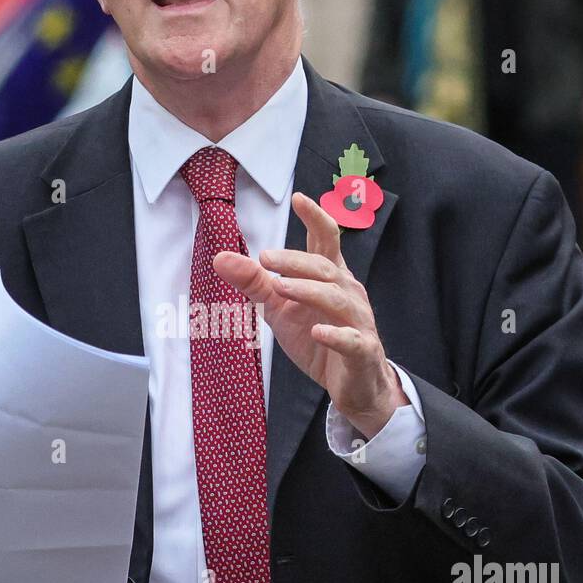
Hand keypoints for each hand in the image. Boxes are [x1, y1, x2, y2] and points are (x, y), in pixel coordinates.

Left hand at [213, 191, 408, 439]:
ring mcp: (358, 322)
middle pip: (325, 268)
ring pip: (338, 299)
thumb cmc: (320, 338)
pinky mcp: (362, 352)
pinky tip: (317, 331)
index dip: (316, 217)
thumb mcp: (281, 309)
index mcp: (331, 277)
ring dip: (309, 291)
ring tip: (281, 288)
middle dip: (296, 261)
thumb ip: (255, 283)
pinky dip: (335, 335)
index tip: (298, 198)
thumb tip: (220, 258)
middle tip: (265, 258)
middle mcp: (348, 293)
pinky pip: (351, 340)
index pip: (327, 240)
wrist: (354, 384)